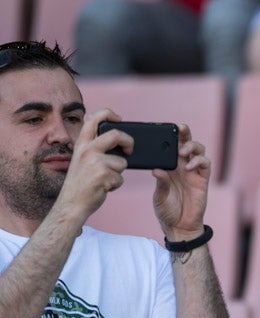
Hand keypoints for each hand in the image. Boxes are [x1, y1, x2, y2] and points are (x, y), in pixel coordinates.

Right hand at [52, 108, 128, 224]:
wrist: (71, 204)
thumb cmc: (80, 183)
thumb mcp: (81, 159)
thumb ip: (92, 145)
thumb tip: (105, 128)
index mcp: (82, 145)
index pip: (94, 119)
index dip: (109, 114)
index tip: (120, 119)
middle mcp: (87, 150)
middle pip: (116, 135)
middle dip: (129, 142)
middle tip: (130, 150)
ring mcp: (95, 162)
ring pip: (122, 162)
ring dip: (118, 173)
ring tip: (104, 179)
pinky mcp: (104, 175)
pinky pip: (120, 178)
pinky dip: (115, 185)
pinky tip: (103, 187)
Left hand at [153, 123, 210, 239]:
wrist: (179, 227)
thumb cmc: (167, 211)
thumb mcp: (159, 196)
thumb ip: (161, 183)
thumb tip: (157, 169)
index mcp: (169, 166)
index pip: (171, 146)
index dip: (170, 136)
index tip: (165, 127)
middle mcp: (182, 166)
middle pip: (187, 143)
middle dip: (184, 133)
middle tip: (179, 129)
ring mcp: (194, 172)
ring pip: (199, 150)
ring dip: (192, 146)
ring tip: (183, 152)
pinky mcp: (203, 180)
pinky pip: (206, 165)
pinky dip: (199, 161)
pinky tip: (189, 166)